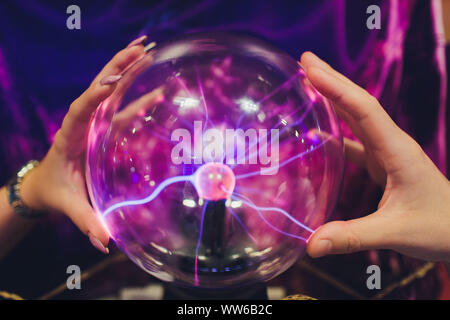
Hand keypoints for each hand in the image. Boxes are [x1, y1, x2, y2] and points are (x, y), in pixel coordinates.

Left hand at [19, 36, 148, 252]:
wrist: (46, 184)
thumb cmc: (55, 191)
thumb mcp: (69, 204)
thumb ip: (86, 221)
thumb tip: (105, 242)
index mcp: (70, 137)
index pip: (80, 111)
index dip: (94, 97)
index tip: (109, 84)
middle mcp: (84, 123)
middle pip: (100, 89)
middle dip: (118, 67)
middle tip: (139, 48)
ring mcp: (96, 122)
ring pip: (113, 91)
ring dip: (129, 71)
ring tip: (148, 51)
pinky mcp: (106, 127)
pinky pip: (124, 108)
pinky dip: (141, 96)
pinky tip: (160, 90)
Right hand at [301, 52, 449, 261]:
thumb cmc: (440, 227)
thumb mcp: (396, 232)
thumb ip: (353, 237)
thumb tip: (311, 244)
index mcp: (396, 150)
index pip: (363, 109)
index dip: (335, 88)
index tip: (309, 69)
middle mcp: (391, 144)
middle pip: (358, 103)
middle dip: (331, 80)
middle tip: (303, 61)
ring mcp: (387, 152)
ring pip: (357, 117)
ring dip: (334, 98)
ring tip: (308, 83)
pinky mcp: (383, 164)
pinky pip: (356, 140)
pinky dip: (337, 131)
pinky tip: (318, 135)